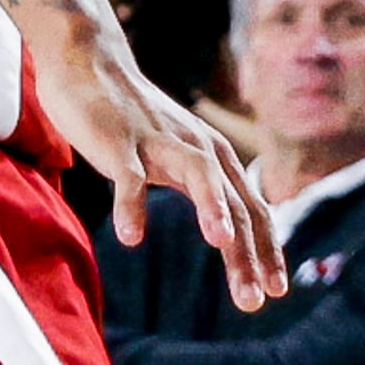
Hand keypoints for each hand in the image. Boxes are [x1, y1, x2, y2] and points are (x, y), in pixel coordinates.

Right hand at [38, 45, 285, 310]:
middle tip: (254, 300)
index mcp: (215, 158)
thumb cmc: (136, 121)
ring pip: (198, 176)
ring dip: (212, 208)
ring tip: (222, 245)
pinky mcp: (120, 141)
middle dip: (246, 253)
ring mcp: (159, 143)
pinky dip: (132, 205)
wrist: (89, 65)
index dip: (266, 250)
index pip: (251, 210)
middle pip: (233, 203)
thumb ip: (204, 188)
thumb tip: (233, 231)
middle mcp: (197, 148)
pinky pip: (128, 177)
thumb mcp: (179, 156)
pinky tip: (131, 237)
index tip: (276, 291)